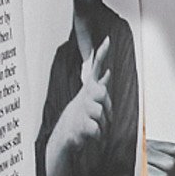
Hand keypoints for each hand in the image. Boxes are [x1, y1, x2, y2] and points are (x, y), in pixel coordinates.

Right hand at [62, 35, 111, 150]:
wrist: (66, 133)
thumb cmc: (81, 115)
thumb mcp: (90, 98)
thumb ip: (100, 84)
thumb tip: (108, 72)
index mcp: (89, 88)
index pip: (96, 66)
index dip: (102, 53)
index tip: (108, 39)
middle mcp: (84, 95)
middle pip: (102, 93)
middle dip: (106, 106)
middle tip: (98, 116)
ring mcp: (81, 109)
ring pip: (101, 114)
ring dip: (102, 125)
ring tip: (92, 125)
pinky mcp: (79, 124)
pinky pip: (97, 129)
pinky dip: (98, 135)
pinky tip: (89, 133)